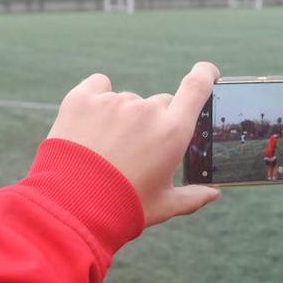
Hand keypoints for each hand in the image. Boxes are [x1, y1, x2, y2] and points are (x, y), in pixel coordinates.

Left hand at [47, 62, 221, 227]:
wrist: (69, 209)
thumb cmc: (122, 209)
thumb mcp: (163, 206)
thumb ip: (192, 197)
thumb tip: (214, 194)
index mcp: (172, 132)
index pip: (198, 86)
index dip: (205, 74)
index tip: (207, 74)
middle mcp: (146, 110)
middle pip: (160, 104)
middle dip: (155, 122)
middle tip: (138, 151)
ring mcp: (113, 101)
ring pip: (127, 101)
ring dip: (123, 117)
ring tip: (105, 150)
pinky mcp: (82, 98)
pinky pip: (98, 85)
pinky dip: (97, 98)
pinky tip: (90, 123)